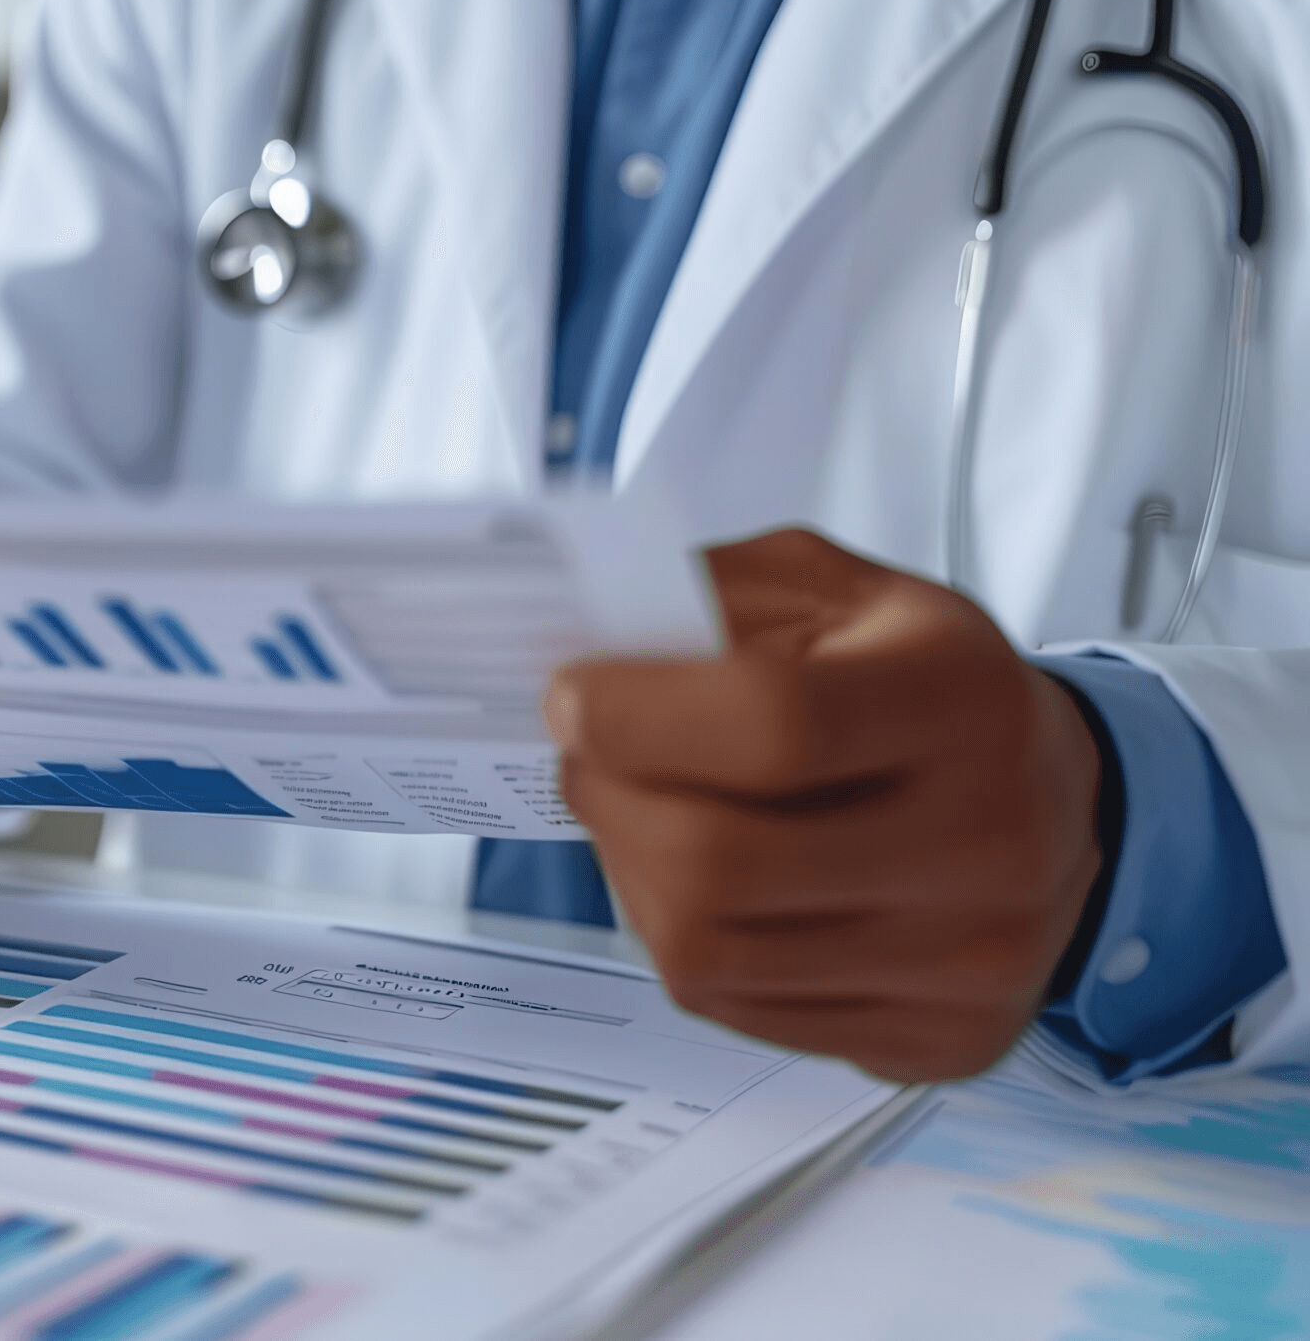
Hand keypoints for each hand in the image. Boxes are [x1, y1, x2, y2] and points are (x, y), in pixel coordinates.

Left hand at [546, 530, 1104, 1082]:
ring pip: (705, 950)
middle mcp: (992, 838)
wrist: (1056, 802)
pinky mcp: (940, 1038)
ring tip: (637, 817)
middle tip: (585, 760)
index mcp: (961, 696)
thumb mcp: (829, 589)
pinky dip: (683, 941)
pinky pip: (735, 1008)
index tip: (571, 697)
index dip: (636, 717)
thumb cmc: (915, 681)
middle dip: (607, 802)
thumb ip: (709, 597)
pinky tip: (699, 885)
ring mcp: (973, 958)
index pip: (774, 724)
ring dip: (629, 876)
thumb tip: (581, 641)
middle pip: (720, 862)